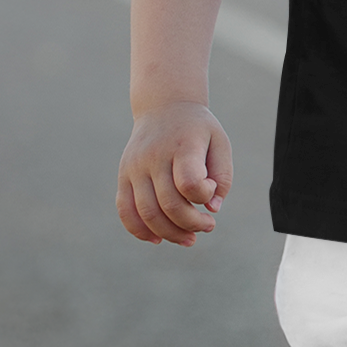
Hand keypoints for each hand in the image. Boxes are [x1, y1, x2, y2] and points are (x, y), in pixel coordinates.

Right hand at [117, 101, 232, 245]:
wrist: (164, 107)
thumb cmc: (197, 130)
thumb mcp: (220, 143)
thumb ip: (223, 176)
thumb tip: (212, 209)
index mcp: (182, 146)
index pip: (188, 183)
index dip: (203, 196)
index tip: (210, 190)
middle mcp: (154, 157)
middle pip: (169, 204)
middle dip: (192, 224)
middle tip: (208, 226)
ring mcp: (134, 167)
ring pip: (146, 213)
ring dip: (170, 234)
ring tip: (189, 239)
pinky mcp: (123, 176)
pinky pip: (125, 210)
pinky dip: (139, 231)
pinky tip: (158, 239)